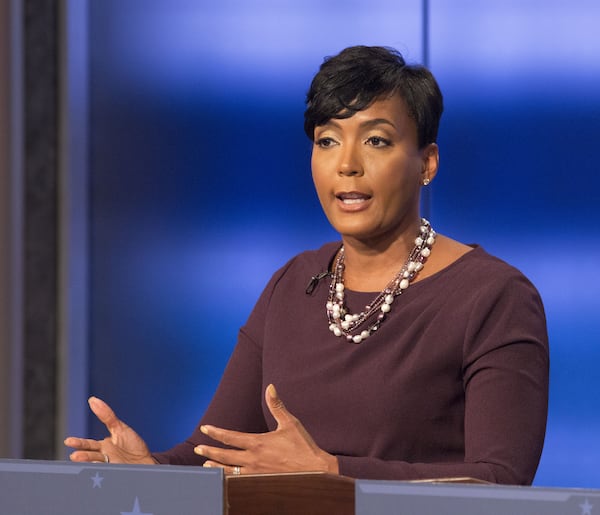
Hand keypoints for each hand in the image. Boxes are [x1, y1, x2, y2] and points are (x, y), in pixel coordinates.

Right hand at [64, 396, 155, 464]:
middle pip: (90, 456)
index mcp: (103, 446)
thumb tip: (92, 400)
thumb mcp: (119, 428)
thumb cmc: (132, 445)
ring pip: (98, 463)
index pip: (88, 445)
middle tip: (74, 456)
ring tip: (84, 461)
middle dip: (82, 456)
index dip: (78, 443)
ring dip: (90, 462)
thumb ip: (106, 415)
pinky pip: (108, 470)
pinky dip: (102, 469)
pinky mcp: (117, 471)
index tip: (68, 441)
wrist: (145, 461)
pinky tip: (99, 468)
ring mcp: (111, 465)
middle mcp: (104, 457)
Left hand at [195, 384, 338, 474]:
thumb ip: (277, 405)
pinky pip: (240, 482)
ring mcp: (256, 473)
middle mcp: (254, 459)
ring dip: (216, 468)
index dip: (216, 433)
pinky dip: (229, 480)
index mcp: (258, 443)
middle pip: (224, 456)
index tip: (205, 428)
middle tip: (198, 449)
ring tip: (206, 466)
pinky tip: (225, 479)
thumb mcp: (290, 423)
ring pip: (229, 472)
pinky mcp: (261, 482)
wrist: (316, 469)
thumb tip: (270, 387)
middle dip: (209, 452)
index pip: (230, 437)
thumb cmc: (303, 446)